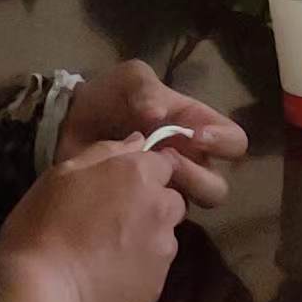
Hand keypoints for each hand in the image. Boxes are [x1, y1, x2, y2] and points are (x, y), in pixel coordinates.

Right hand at [0, 136, 190, 301]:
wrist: (40, 294)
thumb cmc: (42, 226)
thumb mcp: (61, 175)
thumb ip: (104, 153)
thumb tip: (137, 141)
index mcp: (138, 174)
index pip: (164, 163)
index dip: (144, 174)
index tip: (121, 186)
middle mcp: (160, 208)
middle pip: (171, 200)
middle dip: (151, 206)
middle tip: (112, 221)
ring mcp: (162, 250)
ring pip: (165, 236)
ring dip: (147, 239)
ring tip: (107, 253)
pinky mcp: (157, 286)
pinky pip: (154, 270)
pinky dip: (138, 271)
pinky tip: (107, 277)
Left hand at [59, 62, 243, 208]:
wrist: (67, 125)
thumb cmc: (108, 99)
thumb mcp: (129, 80)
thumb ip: (145, 90)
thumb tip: (156, 115)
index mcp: (196, 126)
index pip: (234, 141)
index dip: (223, 142)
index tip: (197, 135)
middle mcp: (190, 161)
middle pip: (218, 186)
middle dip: (196, 176)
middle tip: (167, 162)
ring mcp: (167, 188)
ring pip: (192, 207)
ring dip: (175, 195)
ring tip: (145, 180)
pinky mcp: (142, 209)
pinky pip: (158, 222)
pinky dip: (147, 210)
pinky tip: (126, 194)